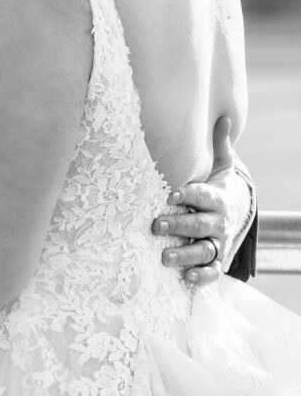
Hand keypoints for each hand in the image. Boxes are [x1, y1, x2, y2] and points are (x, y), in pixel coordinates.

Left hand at [153, 116, 235, 286]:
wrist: (239, 213)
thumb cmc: (219, 188)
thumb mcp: (222, 166)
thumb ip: (219, 145)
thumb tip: (223, 117)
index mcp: (216, 198)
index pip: (202, 196)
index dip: (188, 195)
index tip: (171, 194)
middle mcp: (217, 222)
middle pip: (200, 224)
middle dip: (179, 225)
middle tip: (156, 225)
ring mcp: (217, 242)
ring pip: (204, 250)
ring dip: (185, 255)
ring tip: (165, 258)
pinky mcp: (217, 260)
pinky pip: (212, 272)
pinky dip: (201, 277)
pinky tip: (186, 278)